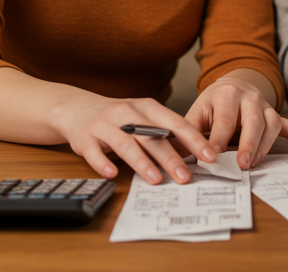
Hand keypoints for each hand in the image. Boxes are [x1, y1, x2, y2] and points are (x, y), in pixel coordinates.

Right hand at [51, 94, 215, 185]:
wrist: (77, 108)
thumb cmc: (118, 118)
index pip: (175, 123)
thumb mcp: (142, 117)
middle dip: (171, 158)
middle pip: (152, 136)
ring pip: (126, 144)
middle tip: (185, 177)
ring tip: (156, 180)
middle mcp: (126, 113)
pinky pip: (94, 152)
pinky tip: (113, 174)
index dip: (194, 140)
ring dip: (142, 163)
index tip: (209, 156)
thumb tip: (193, 155)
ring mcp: (105, 124)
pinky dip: (103, 163)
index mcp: (146, 107)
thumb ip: (163, 132)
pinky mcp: (86, 138)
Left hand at [185, 69, 287, 168]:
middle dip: (247, 143)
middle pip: (253, 120)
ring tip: (254, 164)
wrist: (231, 86)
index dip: (219, 139)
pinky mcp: (274, 114)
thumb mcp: (195, 113)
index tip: (212, 157)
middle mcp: (248, 97)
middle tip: (241, 164)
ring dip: (264, 146)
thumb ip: (187, 134)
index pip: (225, 119)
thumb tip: (172, 158)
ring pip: (271, 124)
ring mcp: (264, 105)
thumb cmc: (211, 105)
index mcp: (225, 94)